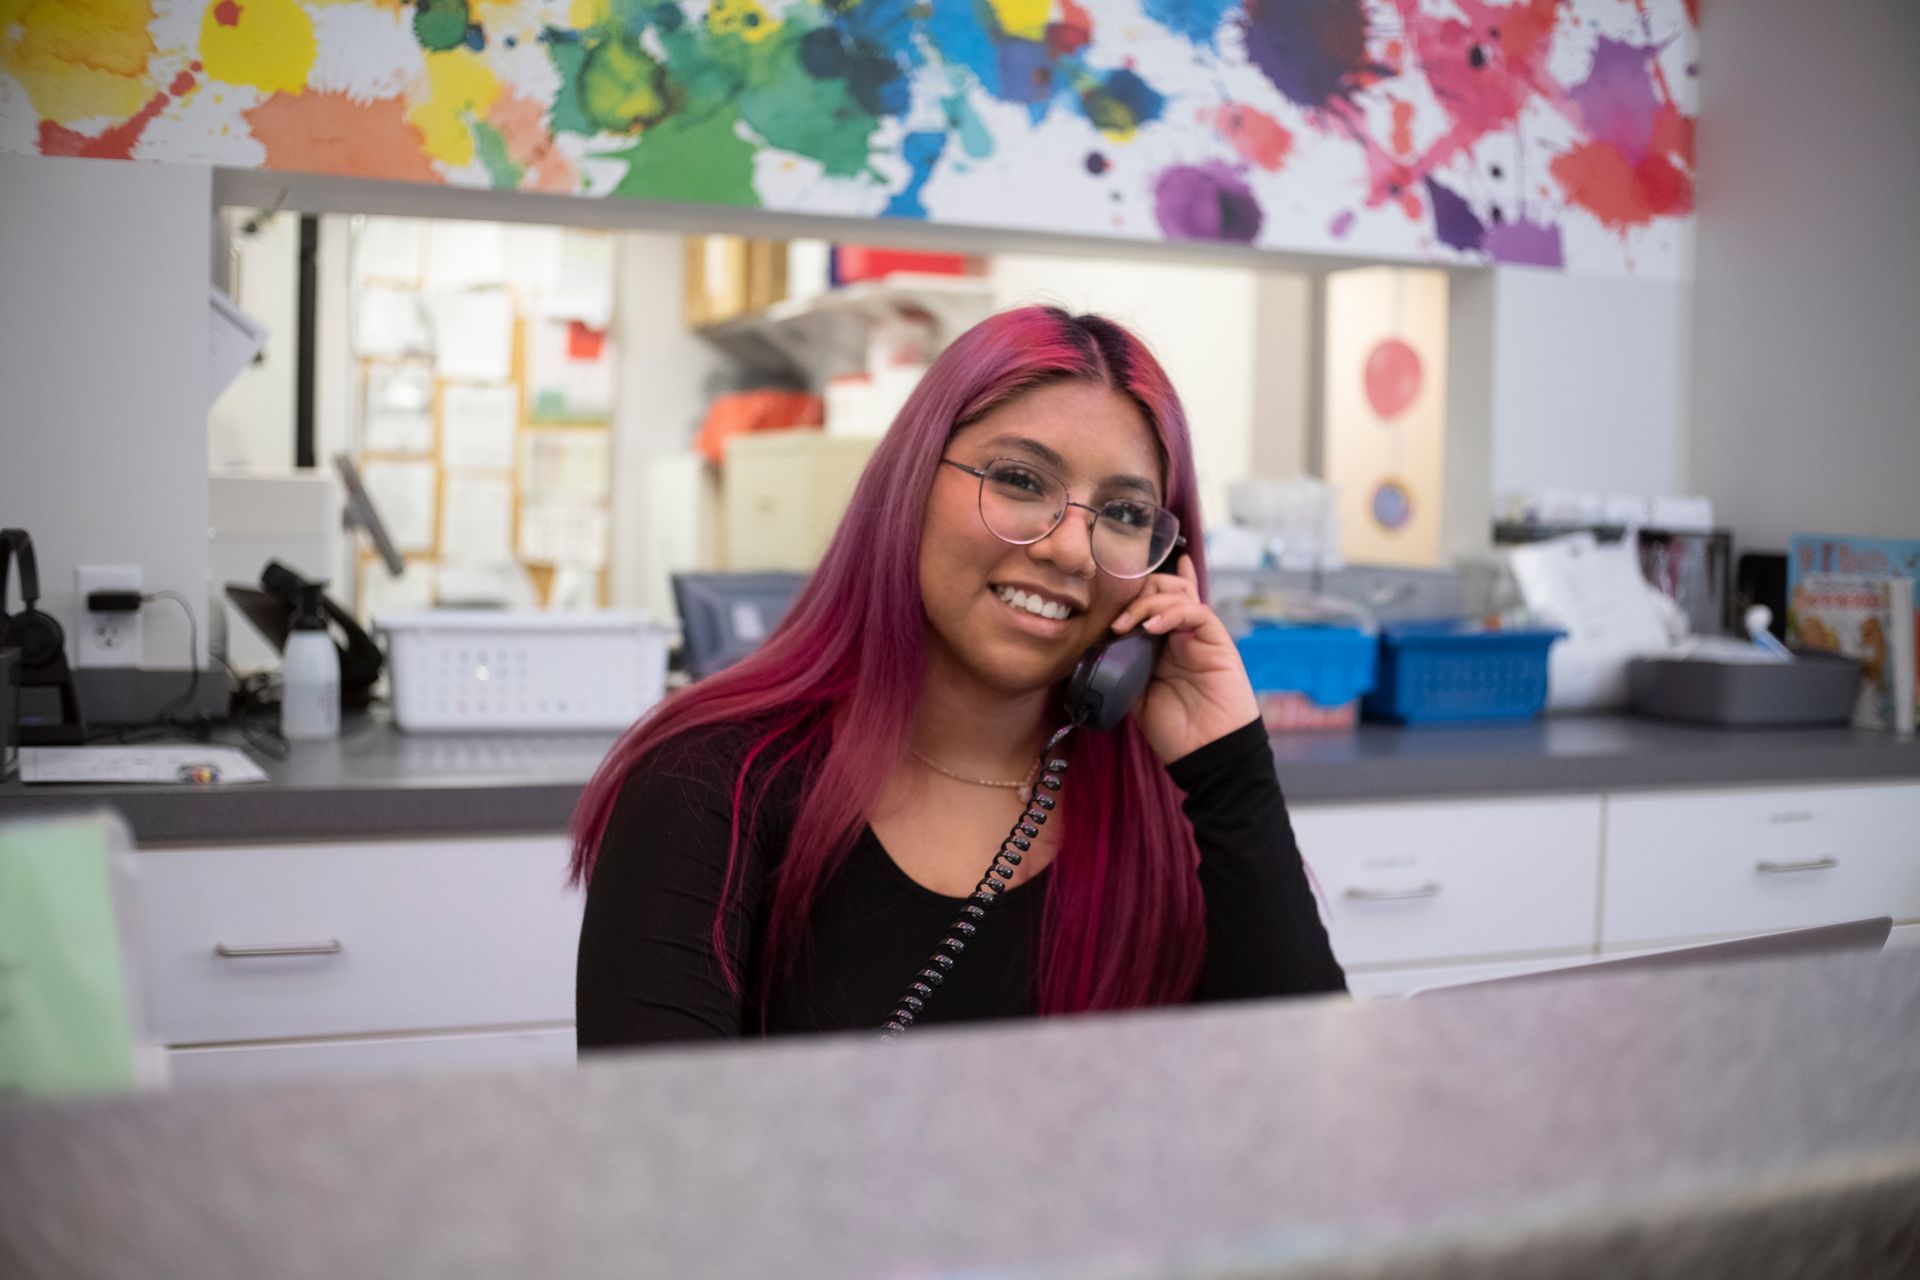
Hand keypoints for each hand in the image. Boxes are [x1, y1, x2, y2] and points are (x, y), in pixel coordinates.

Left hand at [1108, 555, 1259, 763]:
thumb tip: (1100, 642)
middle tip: (1116, 620)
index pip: (1149, 602)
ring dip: (1148, 602)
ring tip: (1127, 625)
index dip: (1131, 591)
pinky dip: (1171, 612)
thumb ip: (1123, 666)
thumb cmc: (1174, 730)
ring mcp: (1199, 636)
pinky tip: (1151, 627)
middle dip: (1137, 592)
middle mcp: (1180, 634)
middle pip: (1164, 587)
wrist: (1206, 754)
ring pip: (1179, 593)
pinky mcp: (1217, 642)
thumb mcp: (1134, 695)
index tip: (1105, 600)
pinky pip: (1197, 612)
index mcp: (1160, 645)